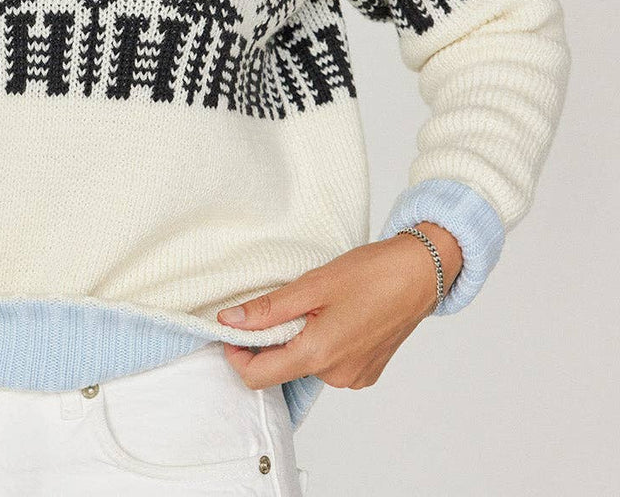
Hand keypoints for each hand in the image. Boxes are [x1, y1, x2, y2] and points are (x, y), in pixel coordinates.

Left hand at [216, 223, 462, 390]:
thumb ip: (269, 309)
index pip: (257, 377)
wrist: (422, 273)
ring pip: (305, 365)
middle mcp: (336, 376)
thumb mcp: (313, 284)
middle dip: (271, 340)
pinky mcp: (366, 372)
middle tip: (283, 303)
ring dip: (298, 339)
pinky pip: (329, 364)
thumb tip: (230, 322)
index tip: (233, 327)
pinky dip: (321, 343)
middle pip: (281, 369)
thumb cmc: (372, 273)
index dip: (236, 354)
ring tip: (316, 305)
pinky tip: (336, 315)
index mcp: (319, 355)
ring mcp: (353, 377)